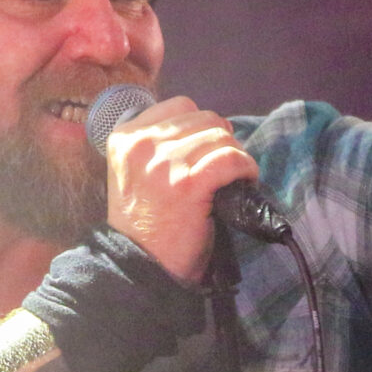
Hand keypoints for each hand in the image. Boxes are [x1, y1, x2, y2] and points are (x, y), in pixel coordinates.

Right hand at [104, 96, 259, 284]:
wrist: (138, 265)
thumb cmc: (142, 224)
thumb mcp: (135, 172)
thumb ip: (159, 145)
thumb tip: (210, 128)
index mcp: (126, 137)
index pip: (180, 106)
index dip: (201, 127)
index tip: (206, 150)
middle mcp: (142, 144)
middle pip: (204, 117)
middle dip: (220, 140)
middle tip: (223, 166)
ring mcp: (165, 162)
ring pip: (220, 136)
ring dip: (234, 155)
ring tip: (232, 176)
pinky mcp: (188, 184)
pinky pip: (230, 159)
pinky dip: (245, 168)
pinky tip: (246, 181)